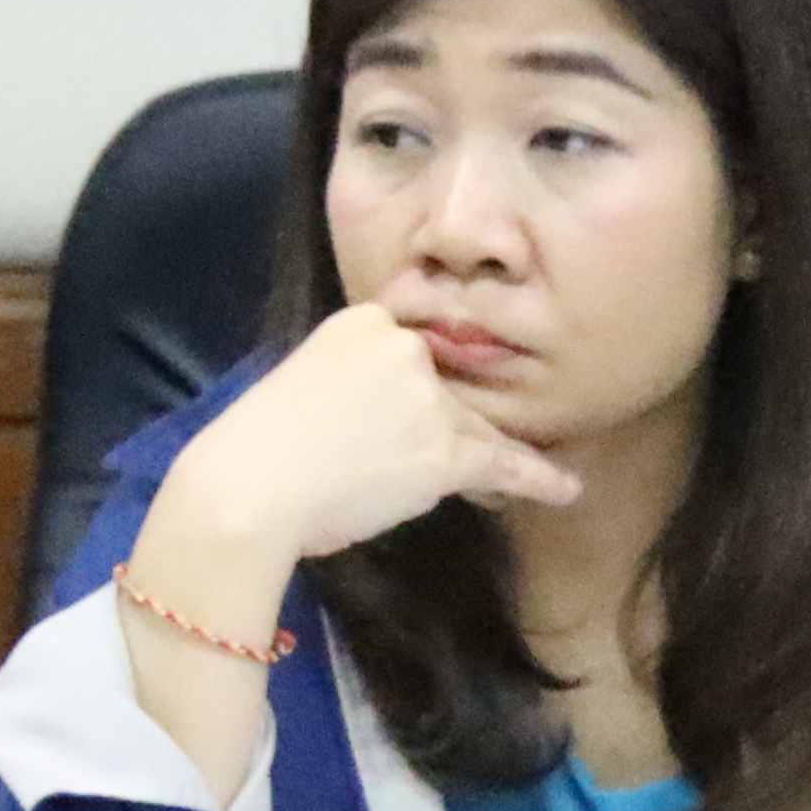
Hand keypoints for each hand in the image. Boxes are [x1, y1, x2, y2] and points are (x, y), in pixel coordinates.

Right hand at [113, 309, 586, 808]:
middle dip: (452, 430)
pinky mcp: (445, 449)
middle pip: (452, 392)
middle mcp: (402, 346)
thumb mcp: (306, 388)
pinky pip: (506, 463)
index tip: (418, 421)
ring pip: (478, 430)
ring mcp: (428, 397)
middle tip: (427, 464)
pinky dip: (540, 479)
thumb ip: (358, 385)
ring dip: (487, 459)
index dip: (426, 397)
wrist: (244, 490)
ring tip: (516, 478)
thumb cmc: (259, 453)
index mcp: (362, 320)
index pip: (418, 356)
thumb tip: (399, 418)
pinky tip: (566, 488)